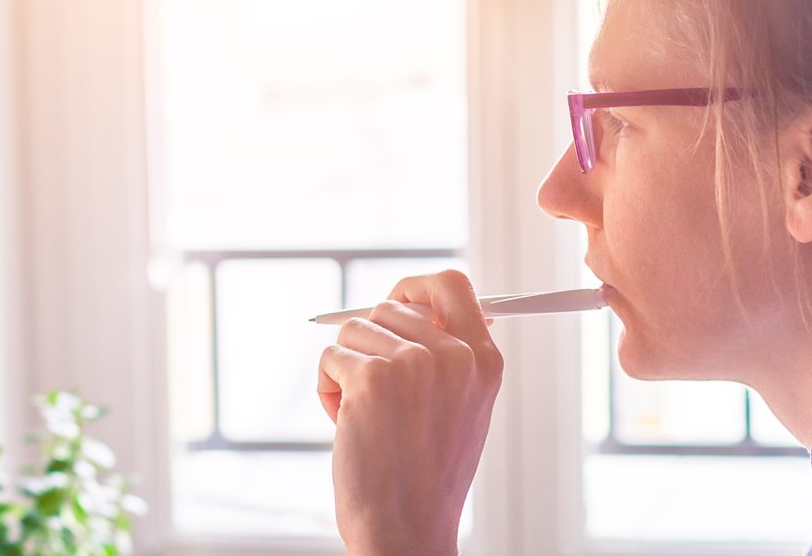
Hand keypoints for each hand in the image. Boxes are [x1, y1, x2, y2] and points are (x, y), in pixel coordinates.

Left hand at [317, 270, 503, 555]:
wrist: (406, 526)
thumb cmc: (425, 476)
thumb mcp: (462, 409)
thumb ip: (449, 356)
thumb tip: (416, 304)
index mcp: (484, 361)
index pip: (452, 285)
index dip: (415, 288)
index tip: (395, 301)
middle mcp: (454, 355)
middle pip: (389, 307)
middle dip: (369, 344)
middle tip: (375, 394)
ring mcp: (413, 364)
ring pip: (353, 331)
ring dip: (346, 370)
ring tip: (365, 416)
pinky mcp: (372, 377)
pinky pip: (330, 357)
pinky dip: (327, 390)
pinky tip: (346, 425)